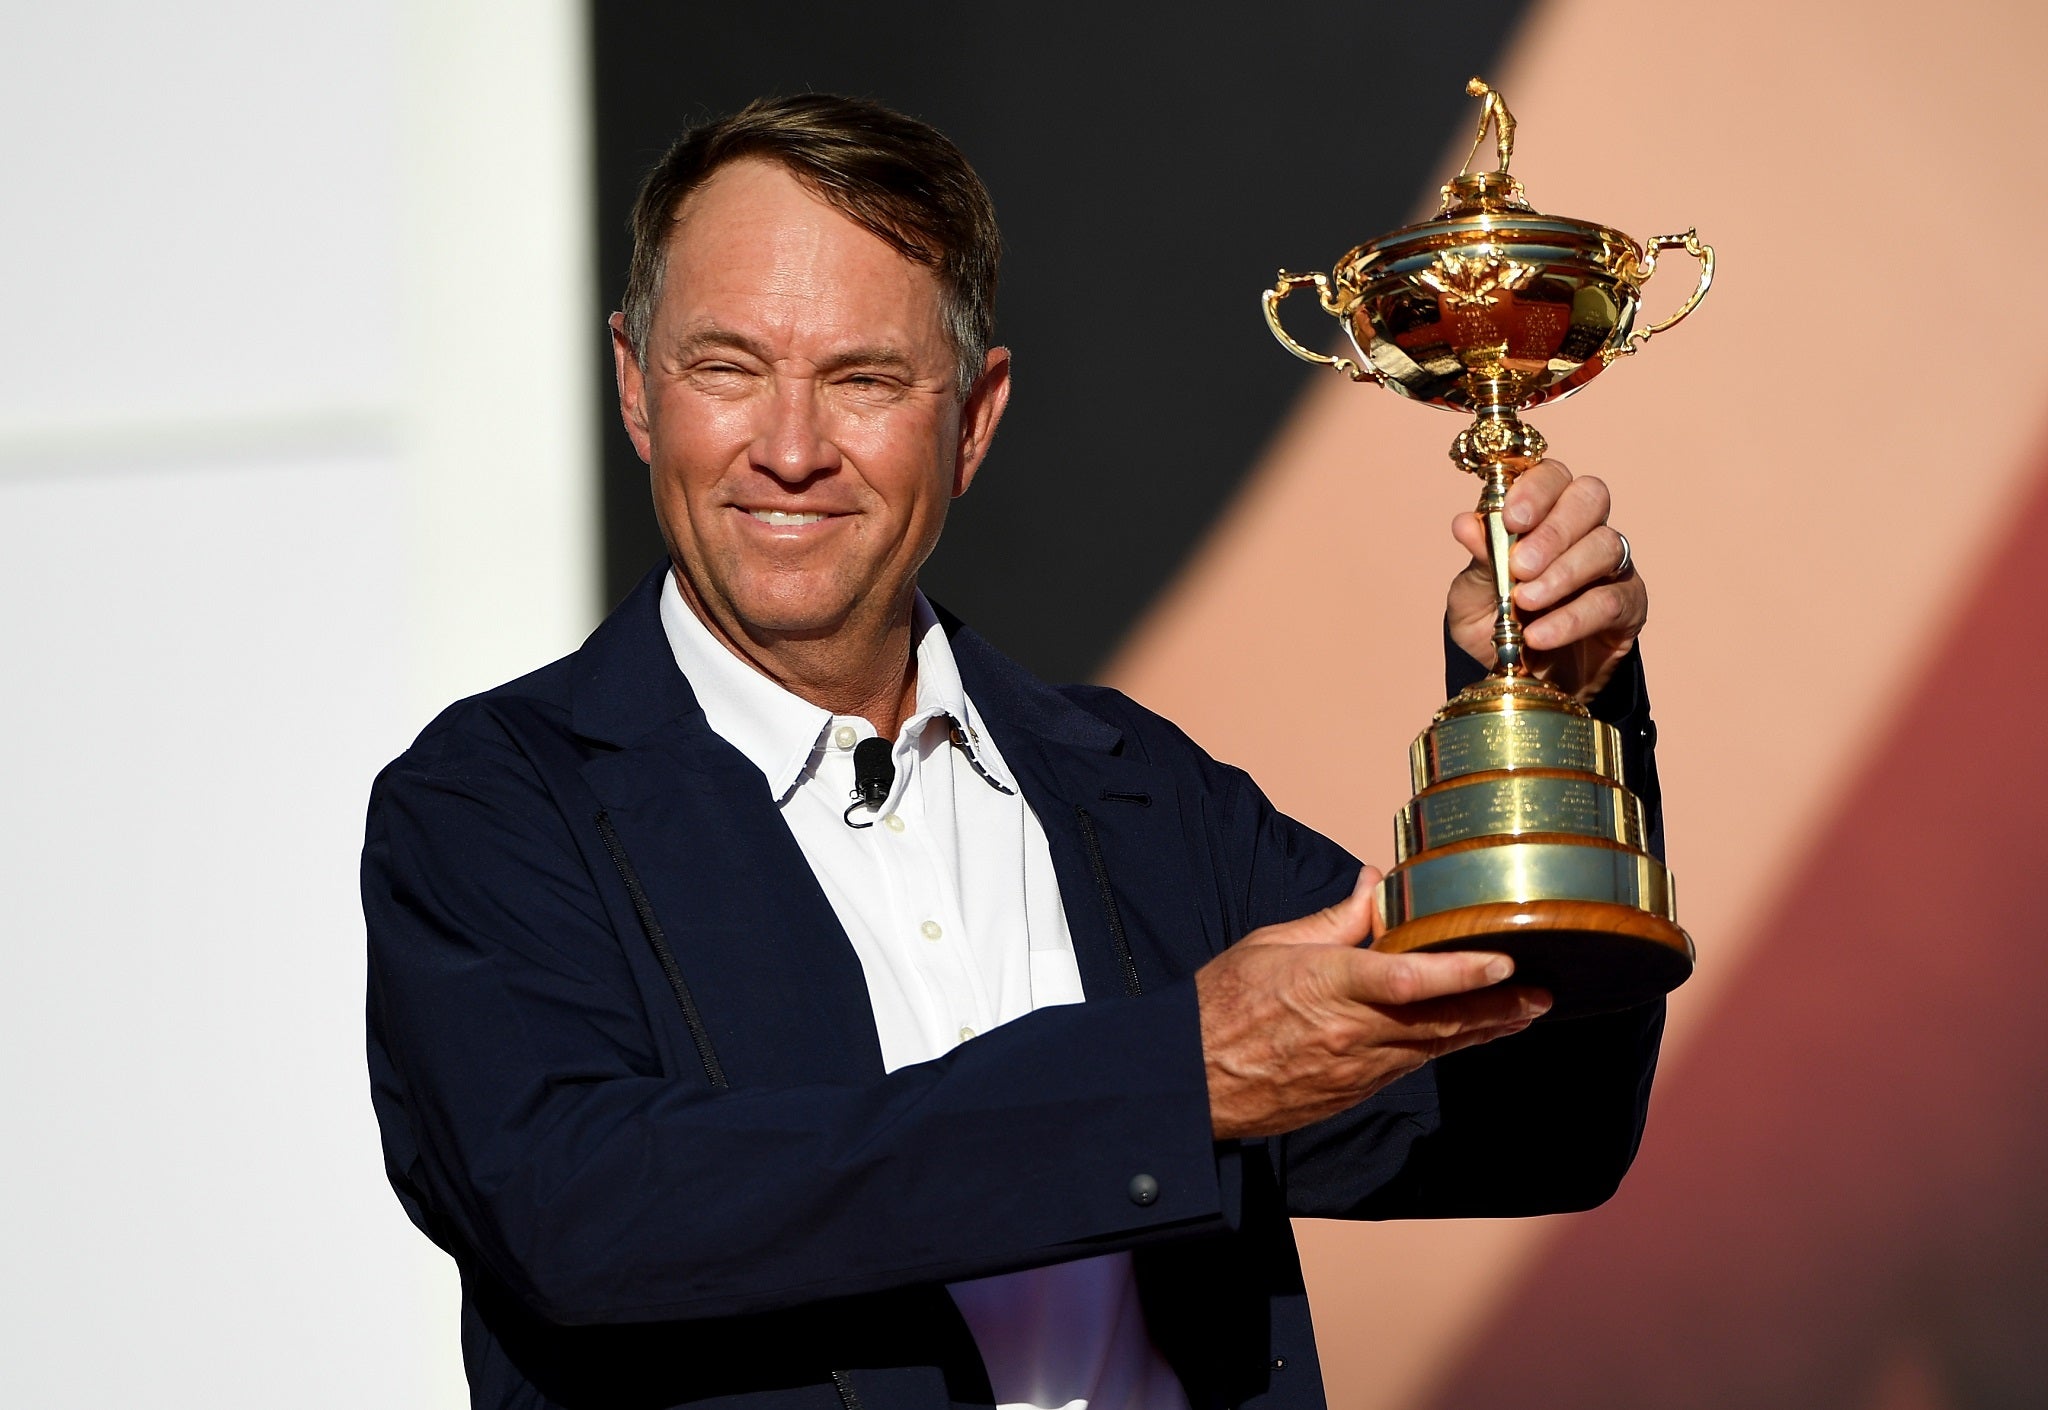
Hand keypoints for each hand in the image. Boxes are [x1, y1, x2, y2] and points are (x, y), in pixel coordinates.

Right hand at [1196, 871, 1551, 1138]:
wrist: (1193, 1081)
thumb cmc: (1223, 1004)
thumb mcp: (1272, 944)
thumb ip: (1335, 919)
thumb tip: (1376, 884)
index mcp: (1328, 984)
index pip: (1408, 980)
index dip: (1461, 973)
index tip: (1504, 962)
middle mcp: (1352, 1031)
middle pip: (1440, 1022)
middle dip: (1497, 1008)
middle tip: (1541, 994)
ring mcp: (1356, 1068)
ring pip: (1434, 1048)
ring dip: (1482, 1029)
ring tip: (1523, 1011)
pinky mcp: (1353, 1091)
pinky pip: (1410, 1065)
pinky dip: (1444, 1047)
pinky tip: (1467, 1034)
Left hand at [1447, 459, 1646, 700]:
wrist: (1520, 681)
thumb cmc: (1496, 625)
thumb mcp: (1472, 597)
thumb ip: (1478, 561)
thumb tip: (1465, 523)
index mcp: (1543, 513)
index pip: (1552, 476)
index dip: (1536, 489)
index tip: (1513, 518)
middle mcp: (1582, 529)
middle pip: (1590, 498)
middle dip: (1554, 529)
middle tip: (1520, 566)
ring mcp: (1611, 565)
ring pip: (1605, 546)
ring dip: (1562, 574)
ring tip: (1525, 603)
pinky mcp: (1628, 605)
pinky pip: (1609, 601)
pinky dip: (1572, 618)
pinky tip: (1540, 635)